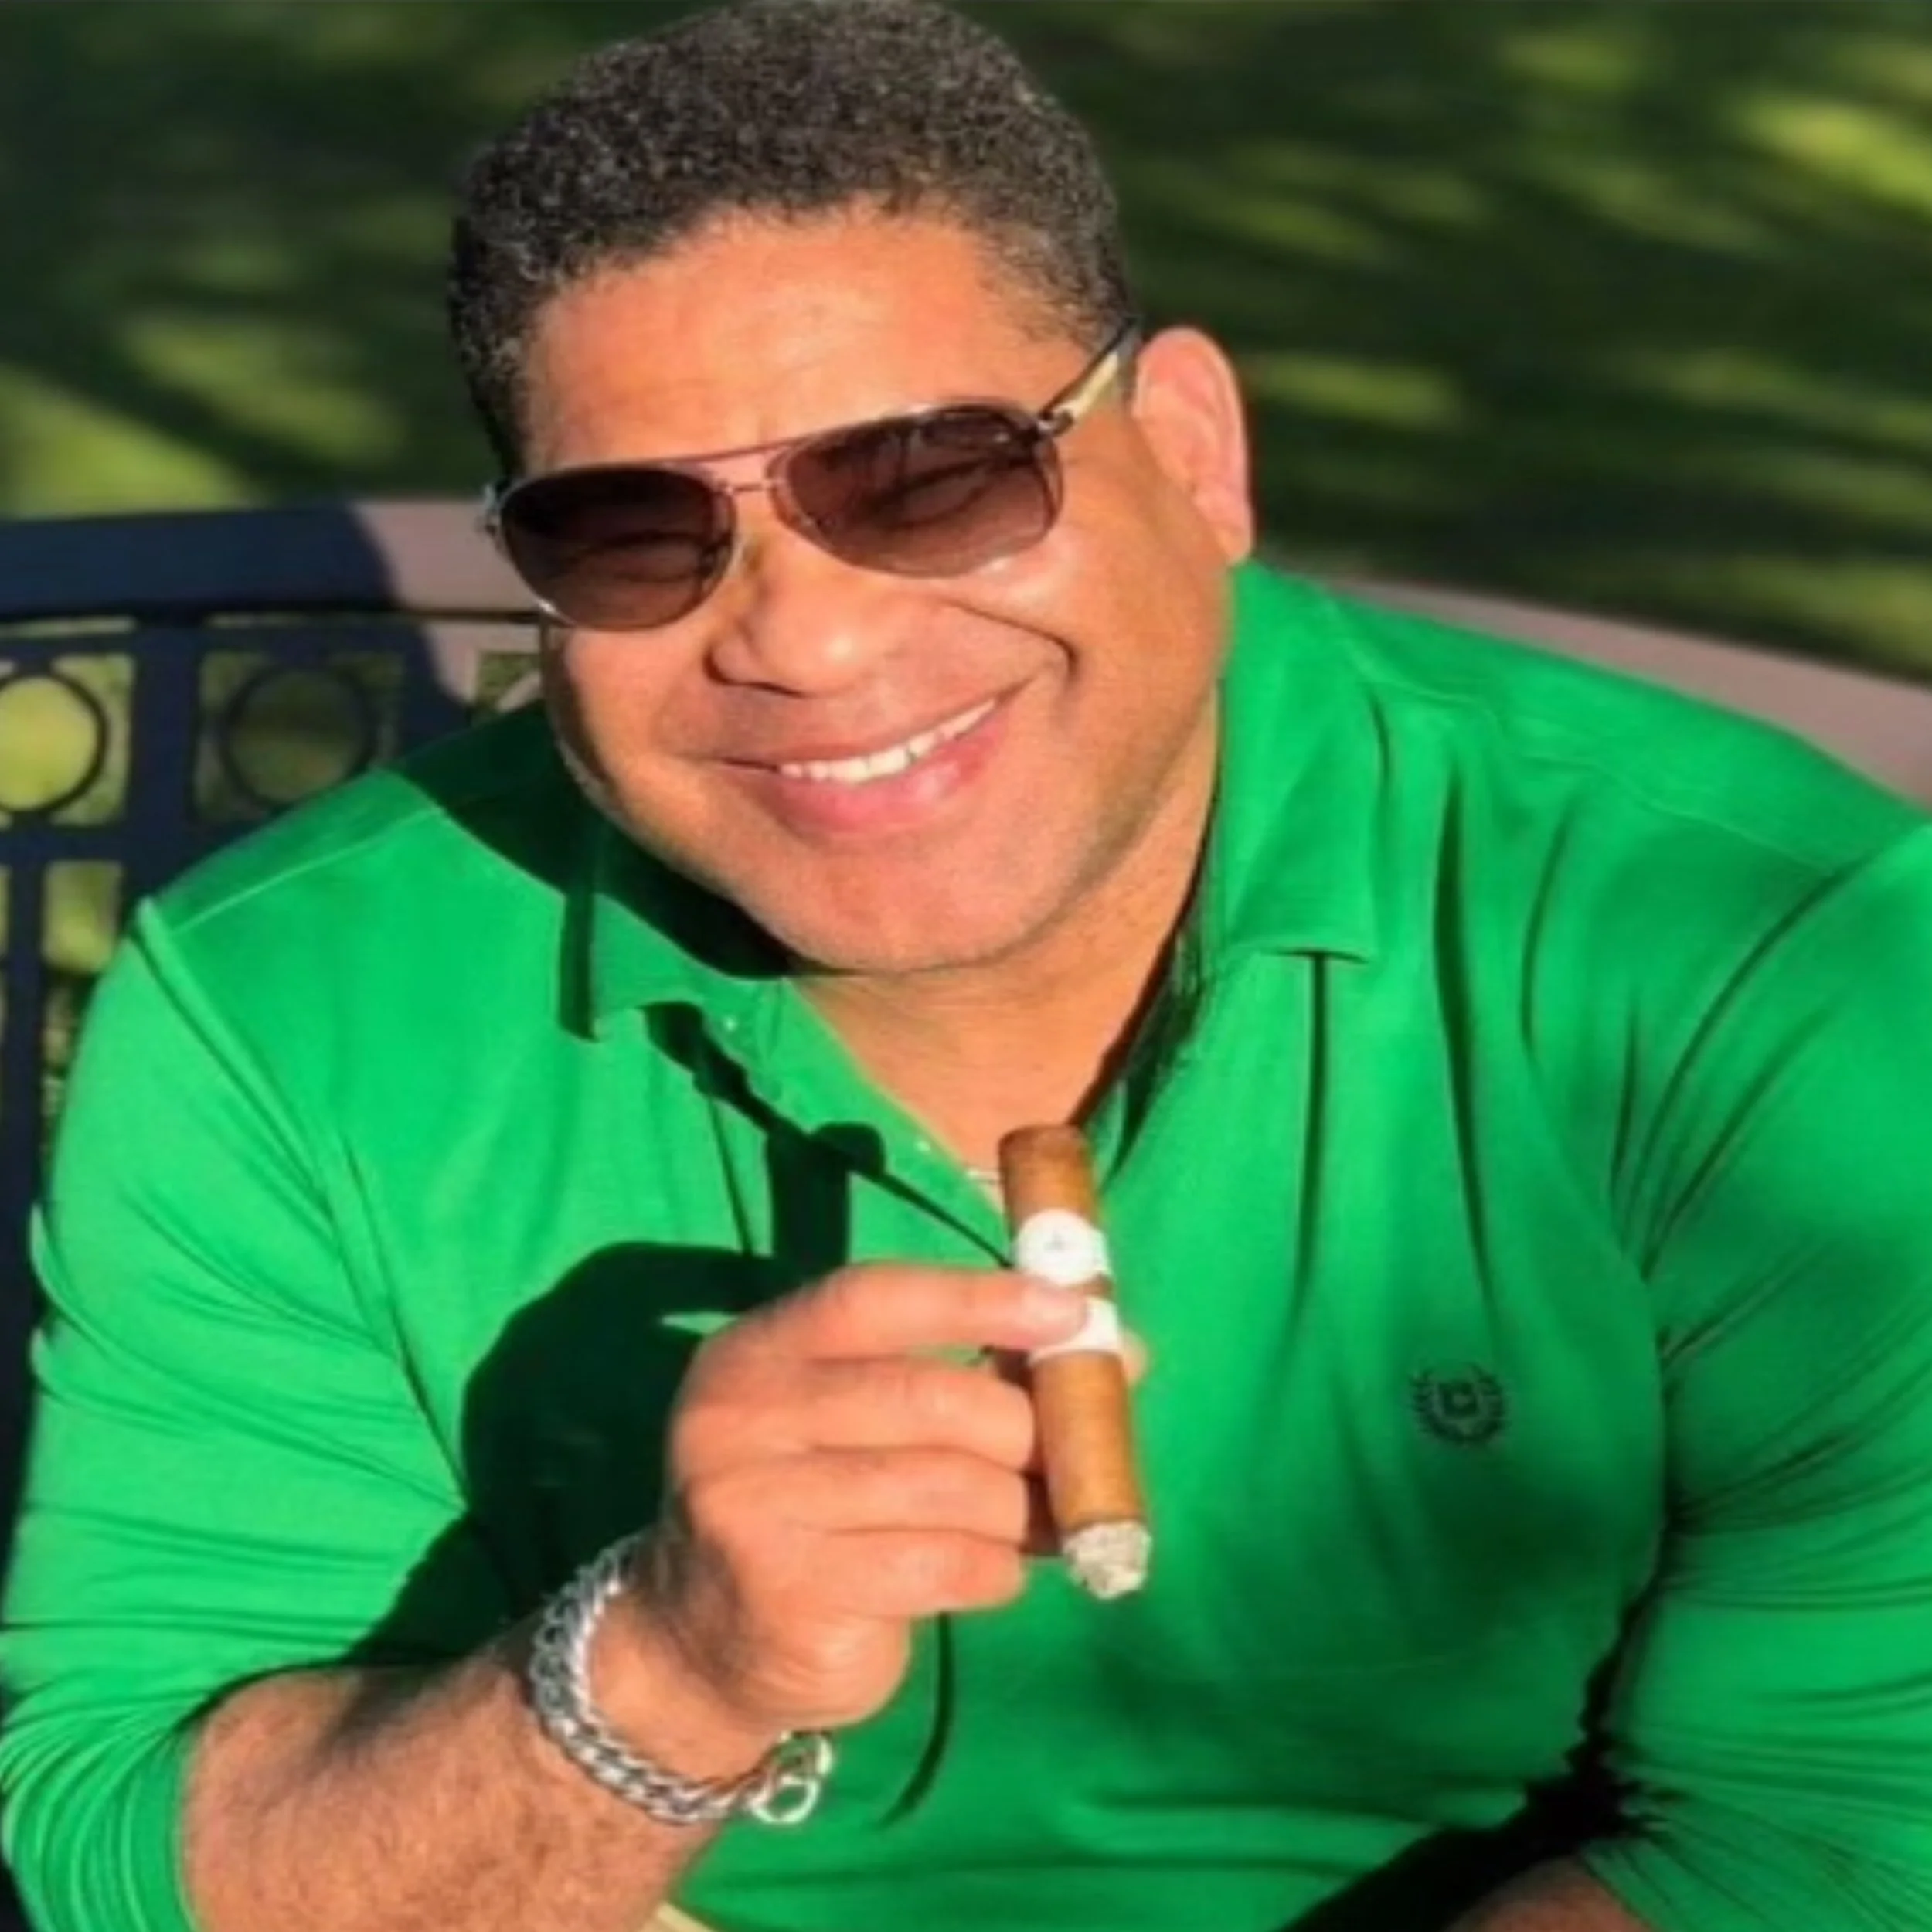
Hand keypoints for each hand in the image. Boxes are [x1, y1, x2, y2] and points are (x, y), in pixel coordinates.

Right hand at [603, 1263, 1088, 1754]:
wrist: (702, 1644)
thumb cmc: (818, 1509)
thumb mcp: (865, 1422)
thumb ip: (971, 1376)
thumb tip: (1117, 1352)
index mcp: (760, 1352)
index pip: (876, 1299)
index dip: (978, 1300)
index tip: (1071, 1311)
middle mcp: (742, 1417)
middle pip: (929, 1398)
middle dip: (1024, 1429)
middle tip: (1073, 1457)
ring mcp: (757, 1506)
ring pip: (950, 1488)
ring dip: (1015, 1510)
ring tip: (1025, 1524)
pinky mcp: (791, 1592)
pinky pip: (945, 1564)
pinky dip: (993, 1569)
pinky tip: (986, 1573)